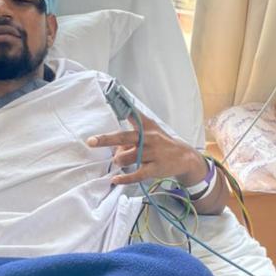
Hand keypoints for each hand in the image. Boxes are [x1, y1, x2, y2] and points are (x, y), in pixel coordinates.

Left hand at [87, 110, 205, 186]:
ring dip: (119, 161)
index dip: (122, 107)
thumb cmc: (162, 142)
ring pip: (126, 158)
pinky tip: (116, 179)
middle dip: (106, 140)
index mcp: (146, 127)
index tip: (112, 96)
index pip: (132, 114)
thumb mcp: (151, 128)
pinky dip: (124, 178)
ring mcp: (152, 153)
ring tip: (121, 162)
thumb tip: (114, 142)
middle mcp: (148, 138)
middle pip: (124, 137)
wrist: (184, 157)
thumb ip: (132, 128)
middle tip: (91, 141)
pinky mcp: (155, 168)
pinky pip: (136, 175)